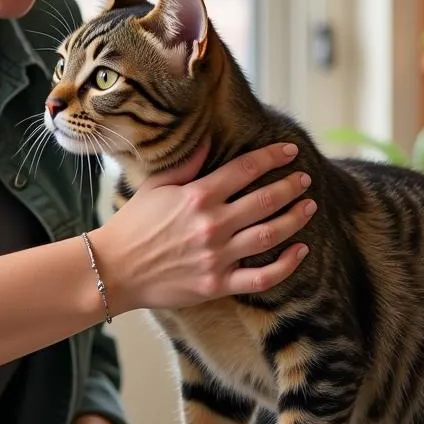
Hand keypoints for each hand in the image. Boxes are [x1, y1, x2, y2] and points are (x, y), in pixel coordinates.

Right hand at [93, 140, 315, 312]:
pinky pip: (261, 277)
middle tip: (305, 179)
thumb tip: (208, 139)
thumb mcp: (156, 186)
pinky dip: (286, 265)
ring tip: (309, 207)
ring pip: (269, 235)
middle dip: (290, 186)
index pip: (245, 169)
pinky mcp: (217, 284)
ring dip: (294, 219)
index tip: (289, 151)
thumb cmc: (133, 225)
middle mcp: (211, 224)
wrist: (114, 270)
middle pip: (264, 200)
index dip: (272, 157)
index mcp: (197, 196)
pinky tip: (301, 251)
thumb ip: (186, 164)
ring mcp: (216, 256)